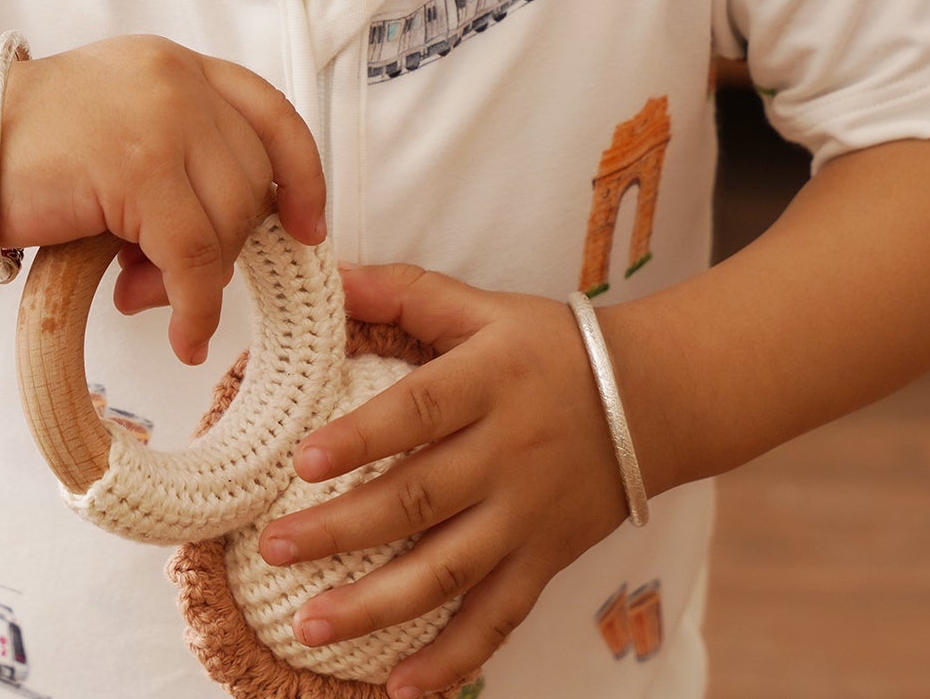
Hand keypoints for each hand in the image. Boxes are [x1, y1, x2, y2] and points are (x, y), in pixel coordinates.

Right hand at [0, 35, 326, 366]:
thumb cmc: (26, 151)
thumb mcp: (118, 129)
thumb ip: (174, 164)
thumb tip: (218, 253)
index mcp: (178, 65)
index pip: (272, 112)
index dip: (301, 174)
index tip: (309, 226)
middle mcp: (179, 80)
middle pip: (253, 178)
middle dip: (227, 243)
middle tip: (165, 280)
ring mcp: (163, 116)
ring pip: (231, 221)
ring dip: (201, 278)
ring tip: (141, 293)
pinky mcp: (138, 166)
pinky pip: (195, 256)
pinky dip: (196, 306)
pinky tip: (180, 333)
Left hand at [256, 262, 630, 698]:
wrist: (654, 399)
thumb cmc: (551, 345)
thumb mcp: (484, 306)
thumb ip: (406, 291)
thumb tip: (330, 272)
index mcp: (488, 382)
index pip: (418, 411)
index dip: (362, 436)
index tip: (304, 460)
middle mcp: (506, 454)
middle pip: (418, 499)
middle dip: (341, 529)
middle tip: (275, 548)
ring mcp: (526, 516)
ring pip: (447, 571)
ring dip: (375, 606)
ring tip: (309, 626)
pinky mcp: (545, 561)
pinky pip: (497, 619)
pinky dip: (453, 661)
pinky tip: (400, 689)